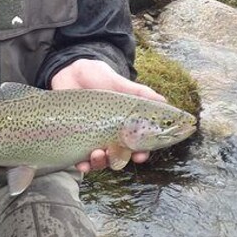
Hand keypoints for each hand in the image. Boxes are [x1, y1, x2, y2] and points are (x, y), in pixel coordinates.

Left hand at [51, 59, 165, 172]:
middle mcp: (110, 135)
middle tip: (114, 154)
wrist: (71, 71)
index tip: (140, 155)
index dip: (141, 153)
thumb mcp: (120, 84)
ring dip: (101, 163)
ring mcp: (92, 138)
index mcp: (124, 125)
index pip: (137, 145)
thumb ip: (141, 94)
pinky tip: (82, 164)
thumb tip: (164, 102)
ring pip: (101, 160)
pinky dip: (83, 165)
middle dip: (118, 160)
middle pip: (119, 157)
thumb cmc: (99, 78)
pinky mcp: (75, 139)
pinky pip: (80, 159)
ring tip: (97, 154)